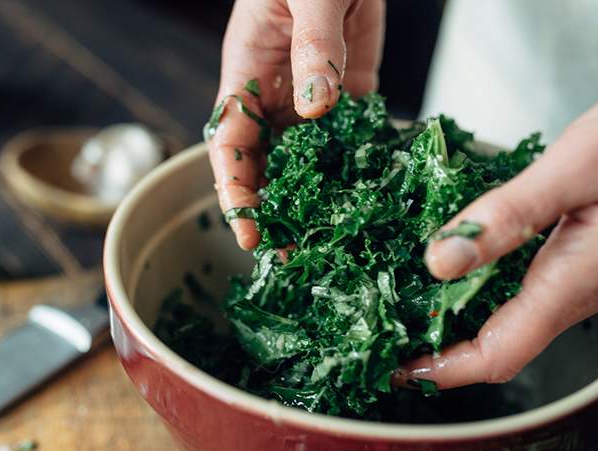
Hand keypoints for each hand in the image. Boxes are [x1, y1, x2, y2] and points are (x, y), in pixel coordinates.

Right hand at [208, 0, 384, 248]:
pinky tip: (369, 200)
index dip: (234, 191)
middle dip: (272, 212)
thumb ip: (313, 48)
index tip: (248, 230)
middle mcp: (276, 98)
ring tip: (329, 242)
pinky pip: (349, 140)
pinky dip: (355, 171)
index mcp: (247, 75)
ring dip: (313, 202)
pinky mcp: (351, 94)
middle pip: (264, 167)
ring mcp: (314, 100)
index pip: (229, 145)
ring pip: (306, 163)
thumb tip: (316, 106)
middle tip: (290, 255)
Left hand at [395, 71, 597, 389]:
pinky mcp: (583, 253)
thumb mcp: (577, 166)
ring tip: (405, 304)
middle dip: (441, 348)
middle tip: (388, 333)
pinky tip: (456, 262)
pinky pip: (524, 287)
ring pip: (511, 318)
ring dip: (456, 319)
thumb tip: (440, 261)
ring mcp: (584, 274)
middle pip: (500, 343)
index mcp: (574, 280)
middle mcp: (578, 289)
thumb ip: (509, 216)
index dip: (446, 368)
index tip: (398, 368)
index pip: (501, 353)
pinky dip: (480, 286)